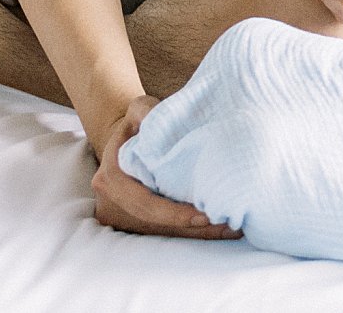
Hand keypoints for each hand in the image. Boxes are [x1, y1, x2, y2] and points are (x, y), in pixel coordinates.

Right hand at [90, 97, 237, 239]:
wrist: (127, 135)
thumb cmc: (139, 120)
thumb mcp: (140, 108)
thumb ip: (146, 111)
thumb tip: (156, 118)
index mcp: (111, 176)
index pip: (144, 202)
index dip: (173, 213)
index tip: (203, 216)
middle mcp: (112, 200)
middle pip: (155, 222)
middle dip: (190, 227)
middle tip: (227, 227)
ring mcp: (122, 212)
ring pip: (160, 230)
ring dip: (194, 233)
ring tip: (230, 231)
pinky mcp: (136, 218)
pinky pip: (162, 229)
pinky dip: (189, 230)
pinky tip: (218, 229)